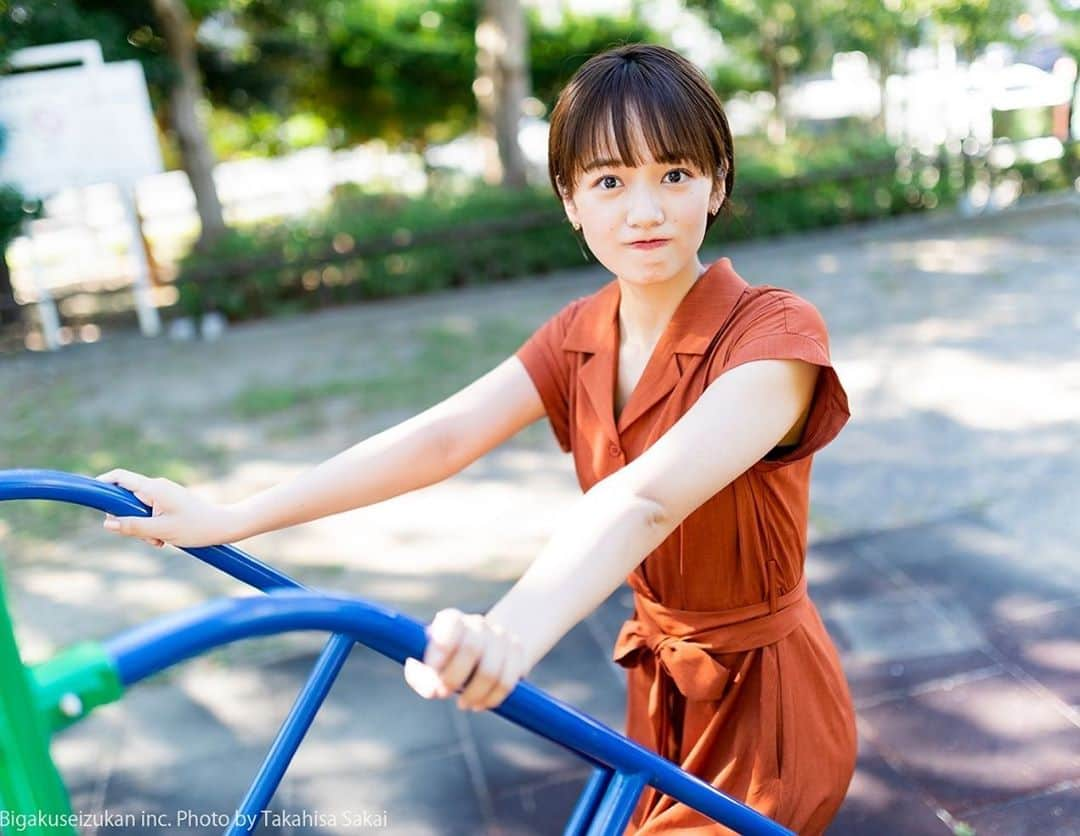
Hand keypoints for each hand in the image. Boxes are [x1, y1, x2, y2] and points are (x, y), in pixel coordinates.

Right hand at [94, 468, 243, 548]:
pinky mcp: (168, 504)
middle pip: (125, 499)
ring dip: (141, 528)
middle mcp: (157, 487)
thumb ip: (132, 526)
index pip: (119, 477)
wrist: (224, 526)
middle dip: (126, 520)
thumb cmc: (196, 527)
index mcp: (153, 488)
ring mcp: (163, 495)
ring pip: (137, 510)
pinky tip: (164, 539)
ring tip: (159, 540)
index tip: (89, 495)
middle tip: (143, 535)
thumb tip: (107, 524)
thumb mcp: (161, 530)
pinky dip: (151, 528)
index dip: (101, 483)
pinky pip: (149, 514)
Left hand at [404, 608, 528, 710]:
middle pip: (472, 648)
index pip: (451, 625)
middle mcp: (478, 624)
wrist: (483, 652)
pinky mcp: (518, 653)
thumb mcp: (429, 665)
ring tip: (464, 704)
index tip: (433, 671)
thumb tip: (425, 682)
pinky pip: (508, 681)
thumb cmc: (447, 662)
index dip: (441, 649)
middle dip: (454, 677)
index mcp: (453, 620)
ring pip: (491, 671)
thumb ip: (420, 675)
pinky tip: (481, 704)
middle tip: (444, 692)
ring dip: (474, 694)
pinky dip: (492, 698)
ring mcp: (501, 636)